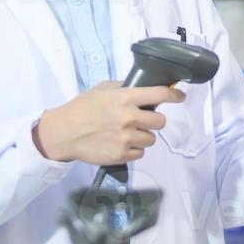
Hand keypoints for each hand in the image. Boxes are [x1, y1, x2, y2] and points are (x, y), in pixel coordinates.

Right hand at [33, 81, 186, 165]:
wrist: (64, 132)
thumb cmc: (82, 108)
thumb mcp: (102, 89)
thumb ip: (124, 88)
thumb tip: (143, 88)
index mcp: (125, 98)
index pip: (159, 94)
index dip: (174, 94)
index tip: (179, 96)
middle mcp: (129, 118)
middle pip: (160, 121)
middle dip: (153, 120)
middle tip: (142, 120)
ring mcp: (126, 138)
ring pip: (151, 139)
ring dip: (143, 136)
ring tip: (127, 133)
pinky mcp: (121, 155)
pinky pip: (140, 153)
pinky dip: (133, 149)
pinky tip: (120, 143)